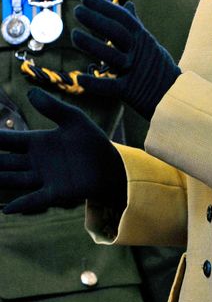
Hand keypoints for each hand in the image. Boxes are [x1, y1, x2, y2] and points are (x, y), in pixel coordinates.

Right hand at [0, 88, 126, 214]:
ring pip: (13, 179)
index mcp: (36, 142)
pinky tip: (7, 209)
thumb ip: (52, 107)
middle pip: (4, 162)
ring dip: (0, 180)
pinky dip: (22, 204)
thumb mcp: (73, 119)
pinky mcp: (56, 192)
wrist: (110, 164)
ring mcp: (43, 178)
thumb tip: (30, 92)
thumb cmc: (91, 141)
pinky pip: (35, 199)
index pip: (7, 140)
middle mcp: (34, 161)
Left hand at [72, 0, 179, 119]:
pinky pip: (111, 87)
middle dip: (96, 20)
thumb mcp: (149, 42)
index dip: (103, 6)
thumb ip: (135, 24)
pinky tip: (80, 78)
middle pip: (116, 32)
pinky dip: (96, 83)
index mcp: (142, 38)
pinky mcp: (131, 91)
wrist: (175, 95)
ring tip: (74, 35)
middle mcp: (139, 52)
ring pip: (111, 56)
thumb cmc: (158, 67)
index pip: (122, 17)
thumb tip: (128, 4)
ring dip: (91, 45)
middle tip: (77, 10)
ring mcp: (135, 71)